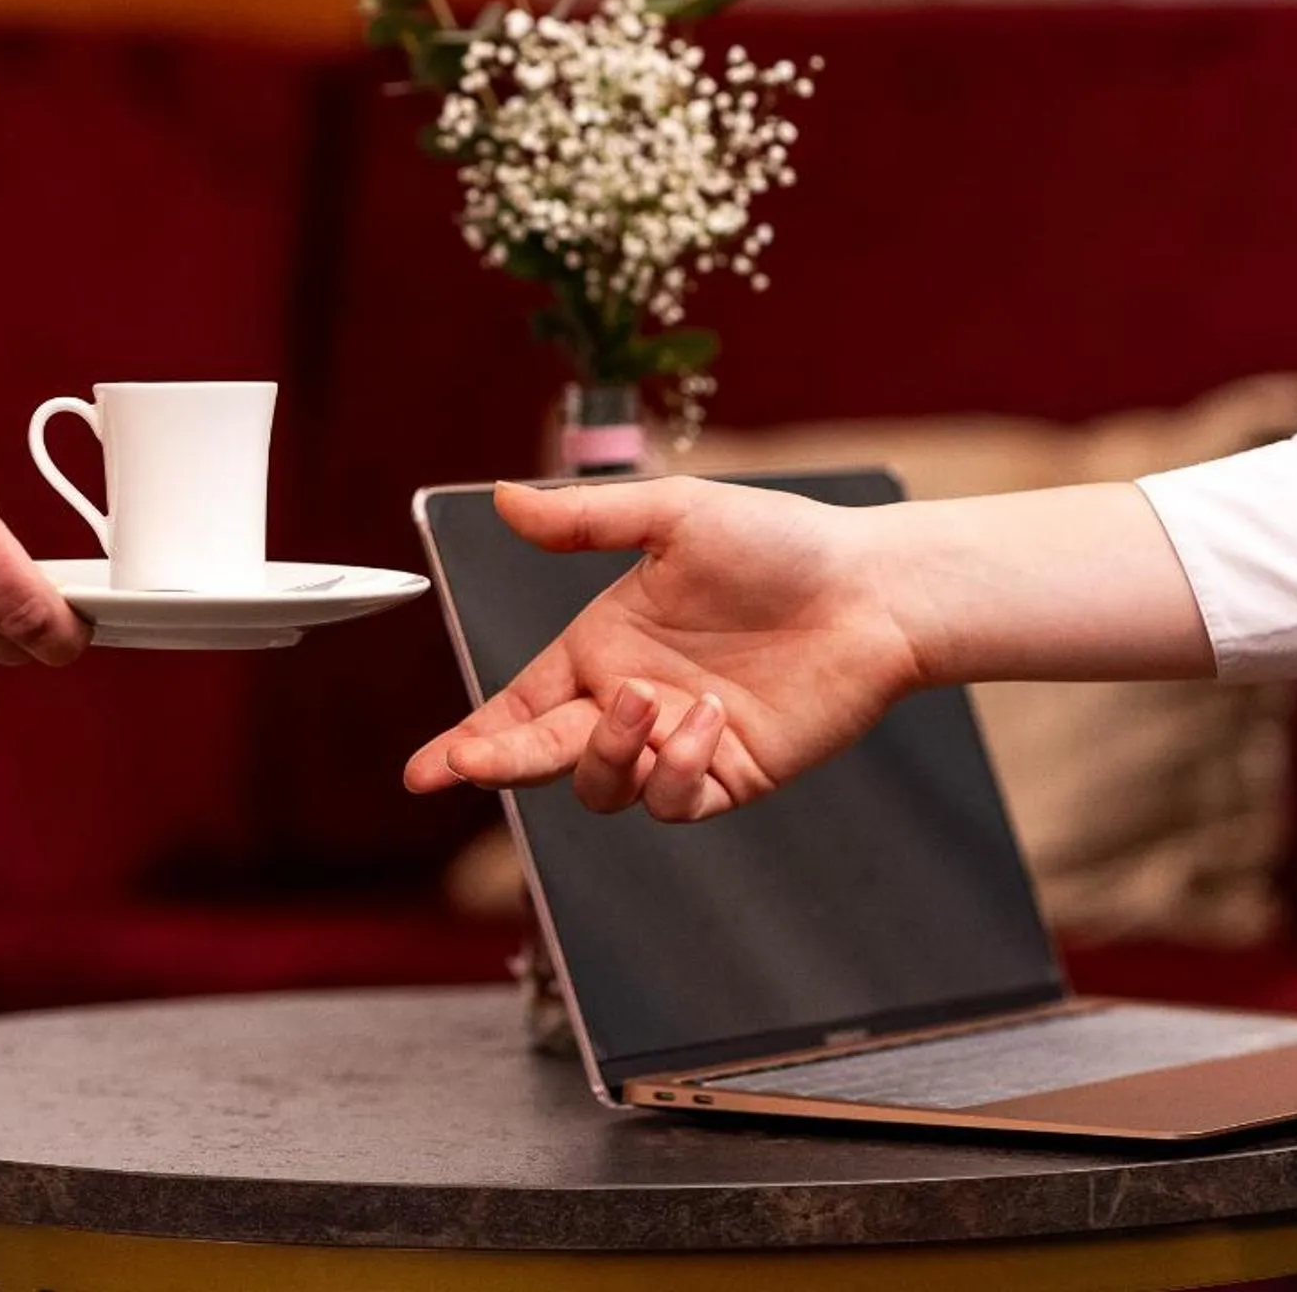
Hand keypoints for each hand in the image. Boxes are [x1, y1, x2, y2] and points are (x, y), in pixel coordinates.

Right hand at [403, 477, 923, 820]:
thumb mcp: (674, 517)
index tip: (424, 771)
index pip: (518, 705)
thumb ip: (584, 519)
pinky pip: (675, 800)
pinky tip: (709, 719)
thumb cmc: (780, 542)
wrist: (872, 589)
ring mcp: (678, 743)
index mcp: (602, 646)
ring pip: (603, 785)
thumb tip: (502, 497)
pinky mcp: (728, 773)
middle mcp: (630, 700)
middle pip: (543, 752)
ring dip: (610, 751)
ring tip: (651, 699)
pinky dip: (677, 767)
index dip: (470, 741)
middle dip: (500, 761)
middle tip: (477, 761)